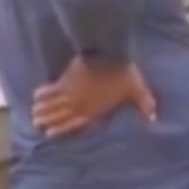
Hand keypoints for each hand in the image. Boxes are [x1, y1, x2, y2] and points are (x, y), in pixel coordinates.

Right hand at [32, 58, 156, 136]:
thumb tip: (155, 119)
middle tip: (36, 124)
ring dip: (42, 109)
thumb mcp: (138, 90)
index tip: (50, 135)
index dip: (63, 129)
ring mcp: (71, 92)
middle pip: (60, 115)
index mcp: (96, 110)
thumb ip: (145, 105)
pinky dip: (43, 92)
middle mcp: (80, 104)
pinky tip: (36, 95)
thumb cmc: (125, 74)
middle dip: (47, 120)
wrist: (111, 53)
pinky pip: (51, 88)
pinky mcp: (66, 79)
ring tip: (33, 114)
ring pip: (52, 104)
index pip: (76, 124)